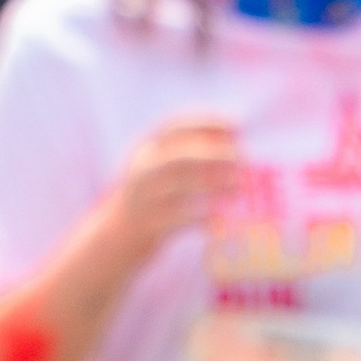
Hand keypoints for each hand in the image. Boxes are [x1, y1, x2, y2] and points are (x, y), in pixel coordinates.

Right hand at [108, 116, 244, 260]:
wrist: (117, 238)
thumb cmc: (153, 200)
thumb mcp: (162, 171)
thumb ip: (192, 154)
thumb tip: (233, 141)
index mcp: (146, 149)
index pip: (174, 126)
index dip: (206, 122)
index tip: (237, 124)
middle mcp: (142, 170)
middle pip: (178, 156)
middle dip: (213, 154)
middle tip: (242, 157)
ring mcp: (143, 198)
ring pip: (180, 187)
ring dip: (214, 185)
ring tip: (240, 187)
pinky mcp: (149, 226)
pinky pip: (180, 220)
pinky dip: (202, 218)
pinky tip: (221, 219)